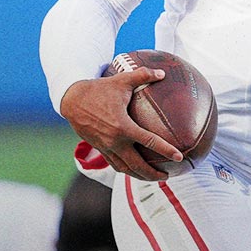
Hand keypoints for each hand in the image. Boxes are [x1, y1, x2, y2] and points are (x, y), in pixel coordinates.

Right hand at [59, 68, 183, 180]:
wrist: (71, 99)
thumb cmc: (99, 89)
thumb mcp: (122, 79)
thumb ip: (144, 75)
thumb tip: (163, 72)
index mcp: (122, 127)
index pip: (149, 142)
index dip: (166, 150)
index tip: (178, 157)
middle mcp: (114, 141)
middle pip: (136, 165)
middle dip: (152, 173)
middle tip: (168, 176)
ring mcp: (105, 147)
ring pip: (124, 168)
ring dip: (139, 175)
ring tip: (153, 178)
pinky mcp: (98, 148)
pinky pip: (114, 164)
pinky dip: (126, 169)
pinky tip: (135, 169)